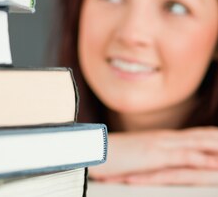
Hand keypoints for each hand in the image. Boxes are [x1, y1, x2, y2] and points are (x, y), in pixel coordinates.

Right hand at [89, 127, 217, 183]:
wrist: (93, 149)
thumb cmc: (111, 154)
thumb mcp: (137, 156)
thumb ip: (152, 156)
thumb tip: (161, 160)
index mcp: (162, 139)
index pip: (195, 136)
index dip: (212, 136)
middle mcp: (165, 139)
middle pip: (201, 137)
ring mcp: (161, 146)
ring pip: (197, 144)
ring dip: (215, 146)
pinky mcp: (155, 156)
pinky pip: (182, 158)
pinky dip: (200, 159)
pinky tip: (212, 163)